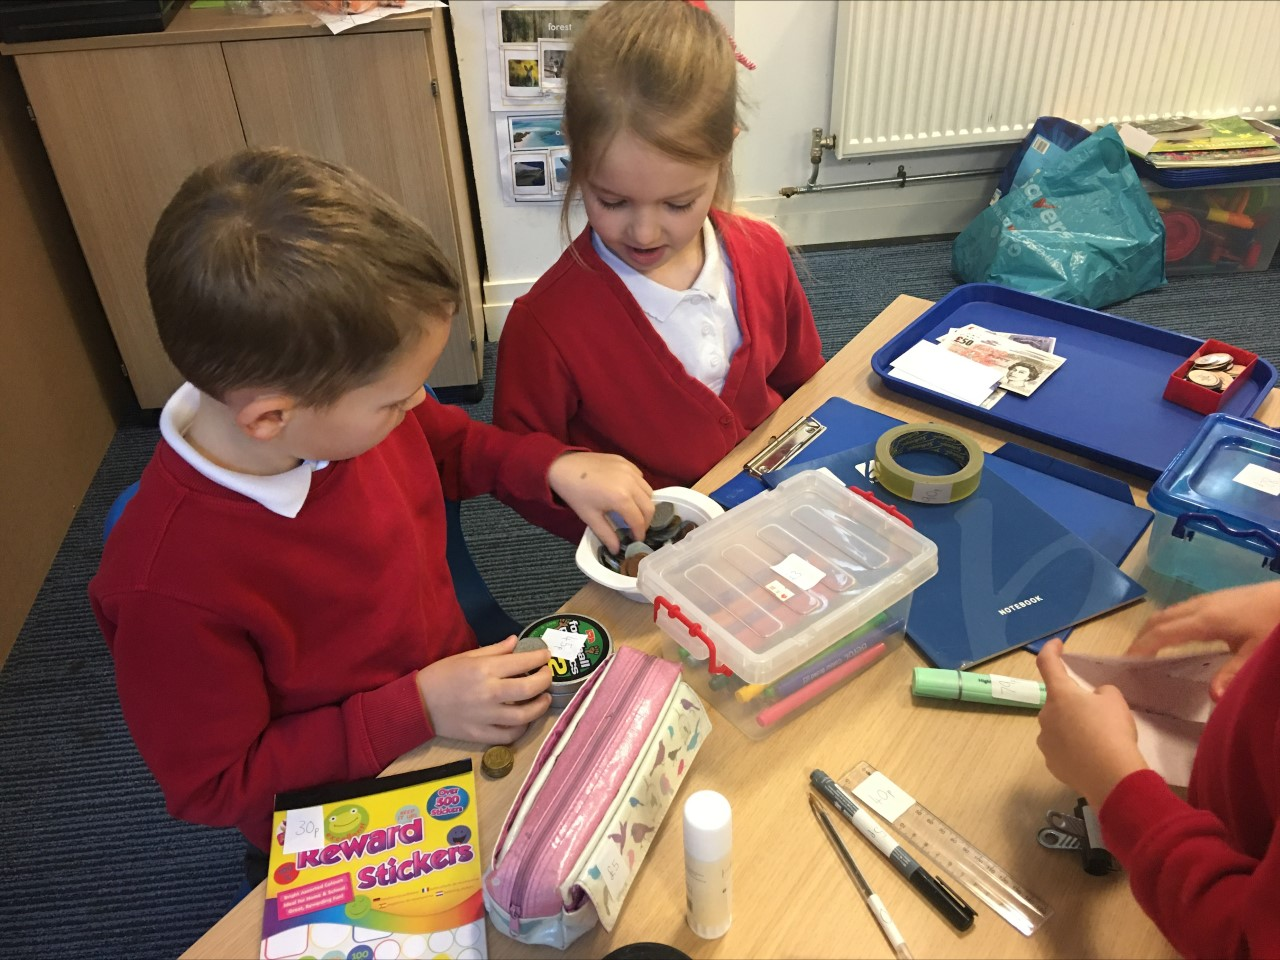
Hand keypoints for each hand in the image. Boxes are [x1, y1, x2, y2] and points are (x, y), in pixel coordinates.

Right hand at [416, 636, 551, 743]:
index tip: (546, 656)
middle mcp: (489, 693)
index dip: (540, 658)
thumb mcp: (466, 656)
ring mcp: (486, 717)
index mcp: (484, 670)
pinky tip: (524, 719)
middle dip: (545, 680)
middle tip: (547, 675)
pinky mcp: (480, 735)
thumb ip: (494, 650)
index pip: (522, 662)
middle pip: (530, 689)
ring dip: (540, 706)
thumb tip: (516, 642)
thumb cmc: (441, 675)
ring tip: (544, 699)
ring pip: (524, 716)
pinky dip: (522, 728)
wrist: (418, 704)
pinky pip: (509, 736)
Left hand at [548, 452, 653, 552]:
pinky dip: (639, 488)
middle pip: (649, 507)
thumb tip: (617, 550)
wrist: (564, 466)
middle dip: (646, 521)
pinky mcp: (626, 462)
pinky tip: (628, 494)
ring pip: (648, 491)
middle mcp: (631, 483)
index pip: (639, 521)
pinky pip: (640, 478)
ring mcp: (630, 470)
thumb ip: (607, 535)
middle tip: (637, 528)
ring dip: (644, 504)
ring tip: (634, 512)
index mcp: (622, 498)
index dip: (640, 533)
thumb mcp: (590, 517)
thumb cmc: (576, 493)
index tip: (636, 540)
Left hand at [1035, 639, 1147, 806]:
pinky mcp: (1051, 763)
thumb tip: (1093, 700)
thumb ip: (1101, 693)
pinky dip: (1073, 749)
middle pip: (1057, 702)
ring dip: (1072, 728)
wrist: (1111, 777)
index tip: (1057, 645)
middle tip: (1099, 714)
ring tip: (1098, 740)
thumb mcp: (1115, 700)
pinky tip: (1091, 757)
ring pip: (1058, 727)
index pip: (1047, 664)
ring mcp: (1045, 741)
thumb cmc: (1112, 731)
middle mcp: (1045, 715)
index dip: (1051, 651)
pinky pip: (1062, 749)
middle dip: (1073, 704)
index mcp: (1059, 695)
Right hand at [1127, 582, 1279, 700]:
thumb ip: (1232, 673)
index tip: (1127, 662)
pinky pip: (1179, 611)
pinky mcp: (1214, 600)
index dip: (1141, 646)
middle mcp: (1198, 607)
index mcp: (1204, 620)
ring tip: (1147, 650)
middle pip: (1158, 619)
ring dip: (1153, 630)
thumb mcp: (1256, 652)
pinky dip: (1166, 624)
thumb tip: (1211, 698)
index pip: (1162, 632)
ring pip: (1168, 613)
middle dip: (1141, 637)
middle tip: (1131, 660)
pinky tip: (1175, 637)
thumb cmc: (1274, 622)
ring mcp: (1206, 600)